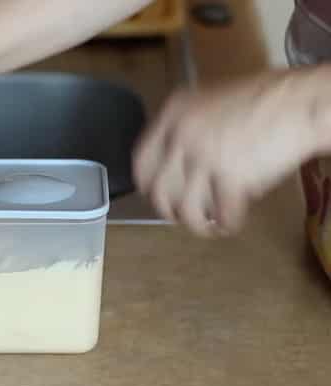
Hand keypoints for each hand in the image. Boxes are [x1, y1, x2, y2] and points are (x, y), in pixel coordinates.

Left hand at [134, 68, 330, 236]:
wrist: (305, 102)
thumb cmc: (267, 100)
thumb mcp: (212, 101)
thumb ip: (188, 128)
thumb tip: (177, 168)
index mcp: (174, 111)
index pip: (141, 159)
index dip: (147, 184)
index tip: (154, 195)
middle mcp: (182, 133)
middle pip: (159, 190)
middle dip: (168, 210)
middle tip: (181, 216)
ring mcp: (205, 156)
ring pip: (186, 209)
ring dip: (197, 224)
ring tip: (209, 225)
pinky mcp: (233, 177)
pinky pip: (223, 215)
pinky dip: (228, 224)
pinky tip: (233, 223)